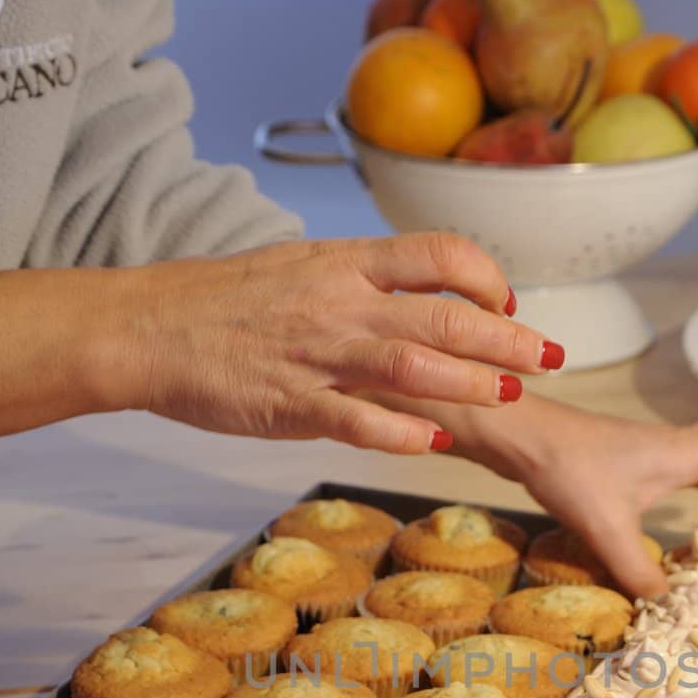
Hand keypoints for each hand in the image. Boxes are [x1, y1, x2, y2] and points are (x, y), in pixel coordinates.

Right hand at [111, 233, 554, 451]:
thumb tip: (414, 289)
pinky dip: (402, 433)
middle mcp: (341, 304)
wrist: (147, 328)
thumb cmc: (221, 303)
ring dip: (472, 383)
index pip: (439, 254)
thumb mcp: (299, 269)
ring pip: (414, 365)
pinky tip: (435, 443)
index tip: (507, 301)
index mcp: (345, 264)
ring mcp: (318, 356)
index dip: (485, 276)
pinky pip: (358, 421)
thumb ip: (359, 281)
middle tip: (550, 357)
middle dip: (508, 339)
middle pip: (445, 316)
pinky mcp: (292, 406)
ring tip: (510, 397)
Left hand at [439, 382, 697, 596]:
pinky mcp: (631, 468)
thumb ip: (640, 572)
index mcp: (685, 453)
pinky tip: (687, 528)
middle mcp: (677, 450)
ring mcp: (654, 457)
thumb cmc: (565, 467)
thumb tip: (669, 609)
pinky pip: (688, 476)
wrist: (520, 437)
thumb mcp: (605, 528)